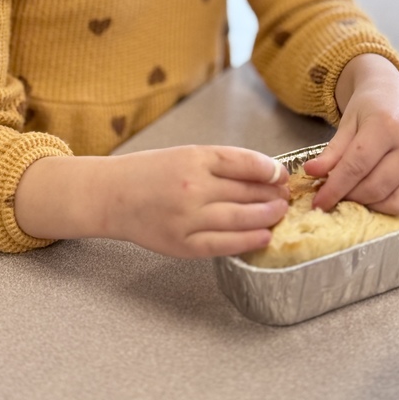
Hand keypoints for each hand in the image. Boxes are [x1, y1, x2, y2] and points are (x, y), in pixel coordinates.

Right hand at [16, 145, 288, 257]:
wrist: (111, 195)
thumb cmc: (149, 172)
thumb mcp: (185, 154)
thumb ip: (219, 163)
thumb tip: (262, 173)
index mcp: (194, 158)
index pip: (244, 162)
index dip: (270, 170)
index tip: (282, 174)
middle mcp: (193, 186)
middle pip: (246, 191)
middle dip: (271, 194)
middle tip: (287, 196)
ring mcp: (188, 217)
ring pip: (240, 218)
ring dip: (266, 216)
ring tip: (279, 214)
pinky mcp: (182, 244)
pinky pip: (223, 244)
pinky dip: (247, 241)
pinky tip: (262, 236)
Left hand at [303, 54, 398, 215]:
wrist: (395, 95)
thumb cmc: (369, 107)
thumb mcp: (346, 124)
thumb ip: (332, 151)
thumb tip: (311, 174)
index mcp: (387, 125)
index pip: (356, 165)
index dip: (335, 188)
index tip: (318, 203)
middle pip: (375, 186)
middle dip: (349, 197)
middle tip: (332, 197)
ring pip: (392, 200)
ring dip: (366, 204)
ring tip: (349, 195)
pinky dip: (384, 206)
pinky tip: (369, 197)